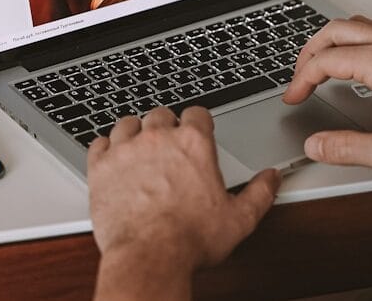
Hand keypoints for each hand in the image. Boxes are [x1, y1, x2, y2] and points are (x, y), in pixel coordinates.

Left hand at [88, 106, 280, 282]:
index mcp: (194, 144)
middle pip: (161, 114)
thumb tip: (271, 178)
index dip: (198, 122)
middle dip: (166, 125)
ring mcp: (126, 150)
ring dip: (135, 132)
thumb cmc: (190, 239)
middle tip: (168, 144)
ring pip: (128, 123)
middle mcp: (158, 139)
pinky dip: (106, 148)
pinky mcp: (101, 167)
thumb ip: (259, 193)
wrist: (149, 257)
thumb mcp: (239, 219)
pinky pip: (100, 143)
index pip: (197, 113)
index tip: (197, 130)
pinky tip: (112, 158)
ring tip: (140, 147)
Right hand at [283, 16, 371, 177]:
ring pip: (352, 25)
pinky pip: (369, 31)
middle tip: (297, 77)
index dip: (302, 80)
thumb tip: (314, 144)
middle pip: (335, 31)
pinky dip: (347, 42)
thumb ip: (345, 149)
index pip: (327, 60)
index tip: (294, 97)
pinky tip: (343, 61)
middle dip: (309, 52)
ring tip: (313, 65)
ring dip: (328, 42)